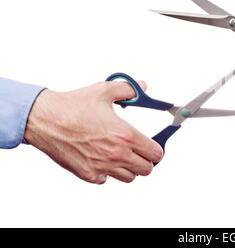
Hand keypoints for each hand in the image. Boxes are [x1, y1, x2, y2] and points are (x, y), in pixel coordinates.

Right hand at [24, 81, 163, 183]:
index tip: (152, 146)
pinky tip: (101, 158)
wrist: (44, 119)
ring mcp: (102, 167)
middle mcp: (116, 154)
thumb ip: (129, 89)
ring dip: (128, 168)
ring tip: (120, 155)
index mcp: (125, 135)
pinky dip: (107, 173)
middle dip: (145, 160)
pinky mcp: (87, 174)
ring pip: (129, 178)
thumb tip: (142, 87)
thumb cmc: (72, 106)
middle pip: (147, 169)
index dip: (156, 149)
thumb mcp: (105, 90)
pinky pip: (106, 180)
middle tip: (138, 151)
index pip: (155, 153)